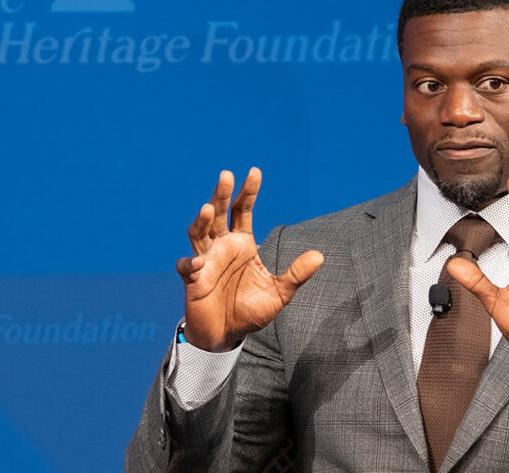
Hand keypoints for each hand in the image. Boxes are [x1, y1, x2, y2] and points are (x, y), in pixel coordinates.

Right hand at [175, 168, 323, 351]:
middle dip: (222, 194)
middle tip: (226, 175)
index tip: (254, 172)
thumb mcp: (280, 293)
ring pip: (199, 233)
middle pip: (219, 213)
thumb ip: (296, 274)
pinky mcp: (193, 280)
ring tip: (207, 208)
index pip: (242, 210)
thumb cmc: (251, 311)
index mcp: (243, 244)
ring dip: (202, 221)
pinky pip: (187, 267)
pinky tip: (198, 262)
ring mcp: (206, 260)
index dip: (248, 192)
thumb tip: (320, 256)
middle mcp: (222, 246)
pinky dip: (191, 262)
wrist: (227, 335)